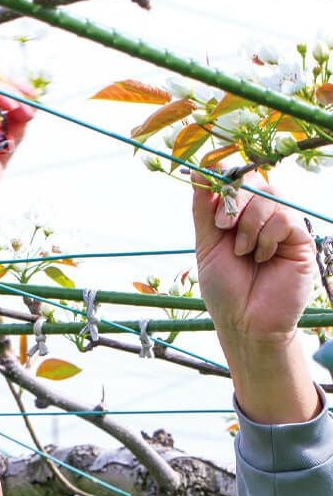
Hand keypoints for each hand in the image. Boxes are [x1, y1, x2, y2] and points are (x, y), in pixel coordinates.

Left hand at [191, 171, 319, 423]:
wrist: (246, 323)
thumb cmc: (224, 290)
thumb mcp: (206, 246)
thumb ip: (202, 209)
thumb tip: (196, 172)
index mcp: (234, 216)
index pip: (233, 180)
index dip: (223, 178)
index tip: (209, 186)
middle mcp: (259, 217)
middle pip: (252, 180)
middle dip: (232, 199)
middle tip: (222, 227)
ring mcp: (280, 226)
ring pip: (269, 196)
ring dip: (249, 224)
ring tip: (243, 254)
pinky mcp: (299, 239)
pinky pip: (284, 217)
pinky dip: (266, 236)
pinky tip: (262, 258)